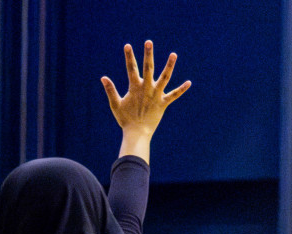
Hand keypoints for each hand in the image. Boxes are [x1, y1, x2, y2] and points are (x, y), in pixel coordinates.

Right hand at [101, 41, 189, 155]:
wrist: (137, 133)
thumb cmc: (125, 120)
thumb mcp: (115, 104)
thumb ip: (110, 90)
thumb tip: (103, 78)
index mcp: (135, 88)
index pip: (130, 69)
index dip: (128, 57)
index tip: (127, 45)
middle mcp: (146, 89)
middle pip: (148, 68)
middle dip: (148, 55)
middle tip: (148, 42)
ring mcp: (156, 95)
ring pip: (165, 78)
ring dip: (169, 66)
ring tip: (174, 54)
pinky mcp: (163, 103)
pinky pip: (174, 95)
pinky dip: (181, 90)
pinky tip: (189, 83)